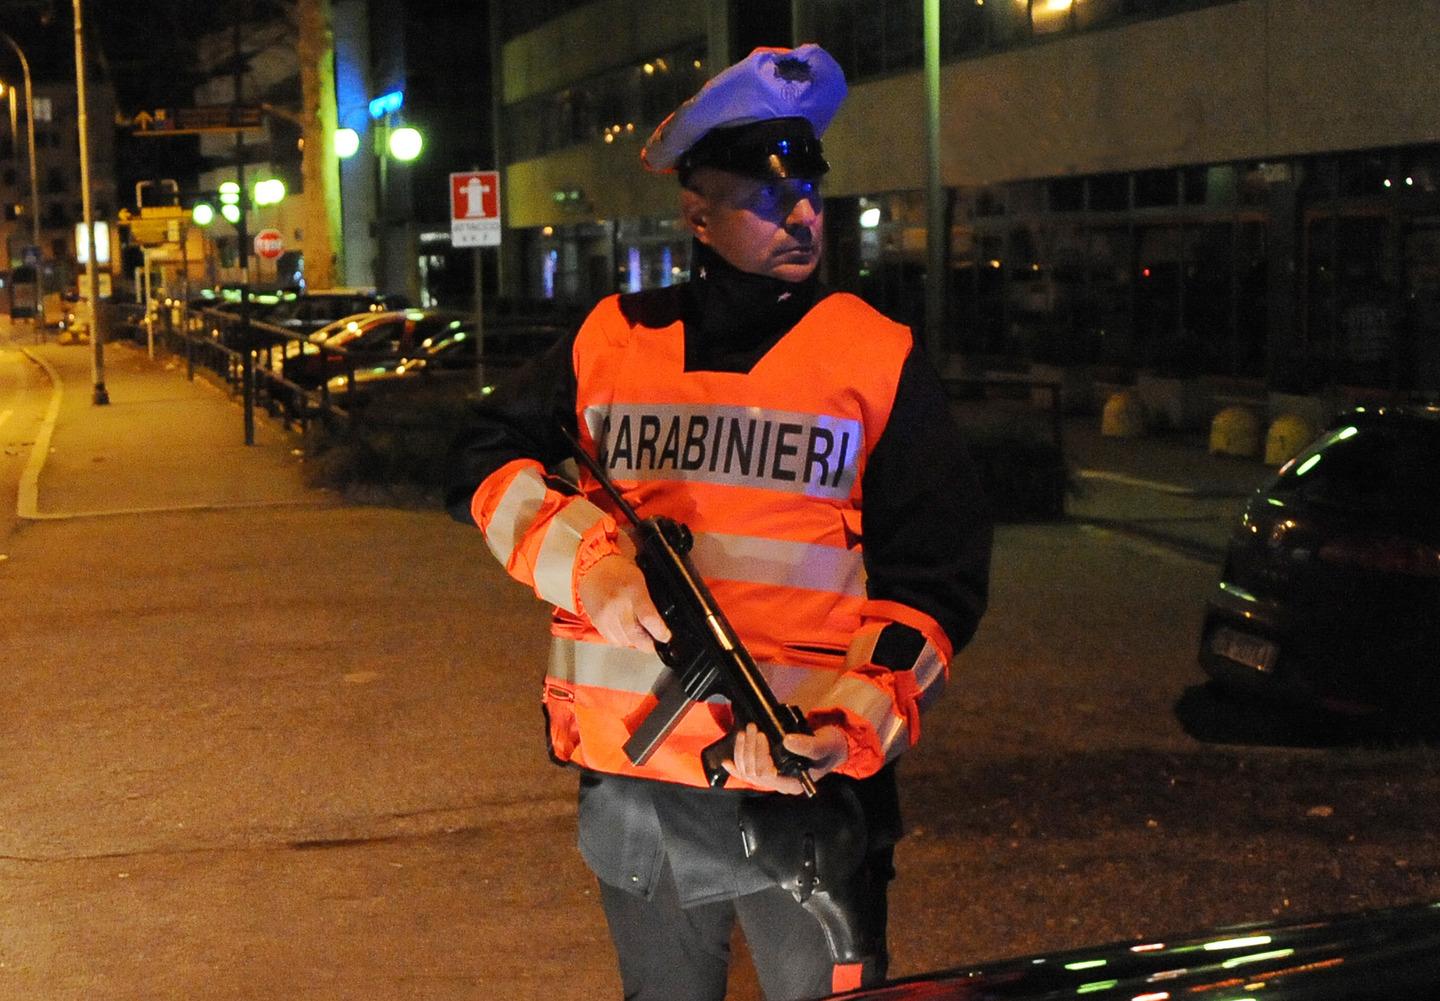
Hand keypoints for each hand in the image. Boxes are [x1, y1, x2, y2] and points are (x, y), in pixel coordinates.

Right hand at [576, 553, 671, 650]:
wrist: (594, 568)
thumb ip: (650, 602)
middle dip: (648, 645)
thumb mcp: (642, 581)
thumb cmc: (620, 571)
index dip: (660, 632)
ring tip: (639, 636)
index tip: (665, 636)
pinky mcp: (596, 621)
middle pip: (635, 636)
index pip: (649, 619)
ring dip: (634, 642)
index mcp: (633, 591)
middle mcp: (617, 604)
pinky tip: (625, 632)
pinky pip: (611, 639)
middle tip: (655, 644)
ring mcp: (605, 615)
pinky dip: (621, 639)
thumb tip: (661, 623)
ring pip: (623, 641)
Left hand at [722, 723, 848, 794]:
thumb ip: (807, 745)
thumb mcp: (823, 744)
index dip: (760, 756)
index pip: (767, 775)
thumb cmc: (829, 748)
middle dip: (750, 749)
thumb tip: (787, 741)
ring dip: (743, 750)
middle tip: (754, 728)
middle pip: (754, 772)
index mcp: (793, 783)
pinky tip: (727, 762)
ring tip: (747, 731)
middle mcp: (780, 783)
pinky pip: (748, 771)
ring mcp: (773, 777)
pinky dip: (736, 765)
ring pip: (748, 770)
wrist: (831, 747)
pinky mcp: (768, 768)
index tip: (764, 735)